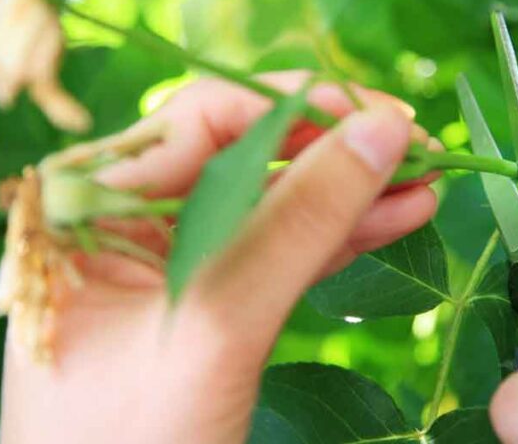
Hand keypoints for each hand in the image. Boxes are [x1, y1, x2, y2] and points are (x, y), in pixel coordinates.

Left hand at [0, 71, 438, 441]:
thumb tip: (380, 133)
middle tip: (417, 146)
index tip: (381, 115)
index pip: (206, 117)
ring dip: (351, 191)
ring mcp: (172, 263)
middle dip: (337, 148)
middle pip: (248, 153)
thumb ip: (297, 224)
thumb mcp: (213, 324)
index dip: (301, 106)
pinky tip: (396, 218)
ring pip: (274, 203)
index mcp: (92, 201)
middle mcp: (128, 219)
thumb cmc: (127, 442)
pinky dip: (340, 236)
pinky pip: (280, 252)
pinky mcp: (210, 304)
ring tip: (425, 182)